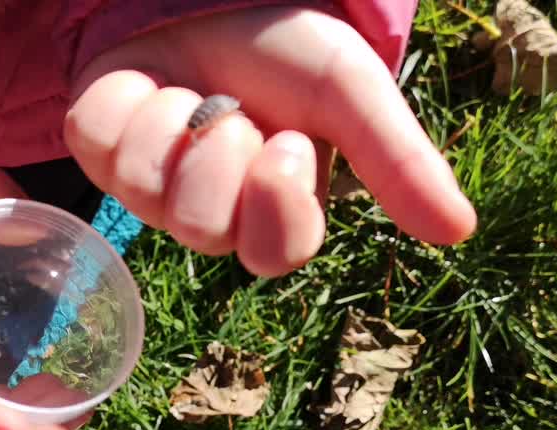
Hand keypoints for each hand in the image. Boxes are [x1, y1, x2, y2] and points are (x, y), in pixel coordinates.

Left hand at [64, 5, 476, 276]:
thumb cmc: (291, 48)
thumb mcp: (352, 94)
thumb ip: (400, 162)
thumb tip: (460, 231)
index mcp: (272, 211)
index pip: (271, 253)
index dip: (275, 199)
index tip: (286, 139)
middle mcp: (207, 212)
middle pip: (199, 226)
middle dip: (222, 150)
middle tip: (233, 107)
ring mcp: (146, 184)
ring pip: (144, 184)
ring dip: (175, 116)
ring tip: (194, 90)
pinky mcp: (97, 146)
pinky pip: (96, 140)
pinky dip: (126, 96)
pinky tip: (149, 80)